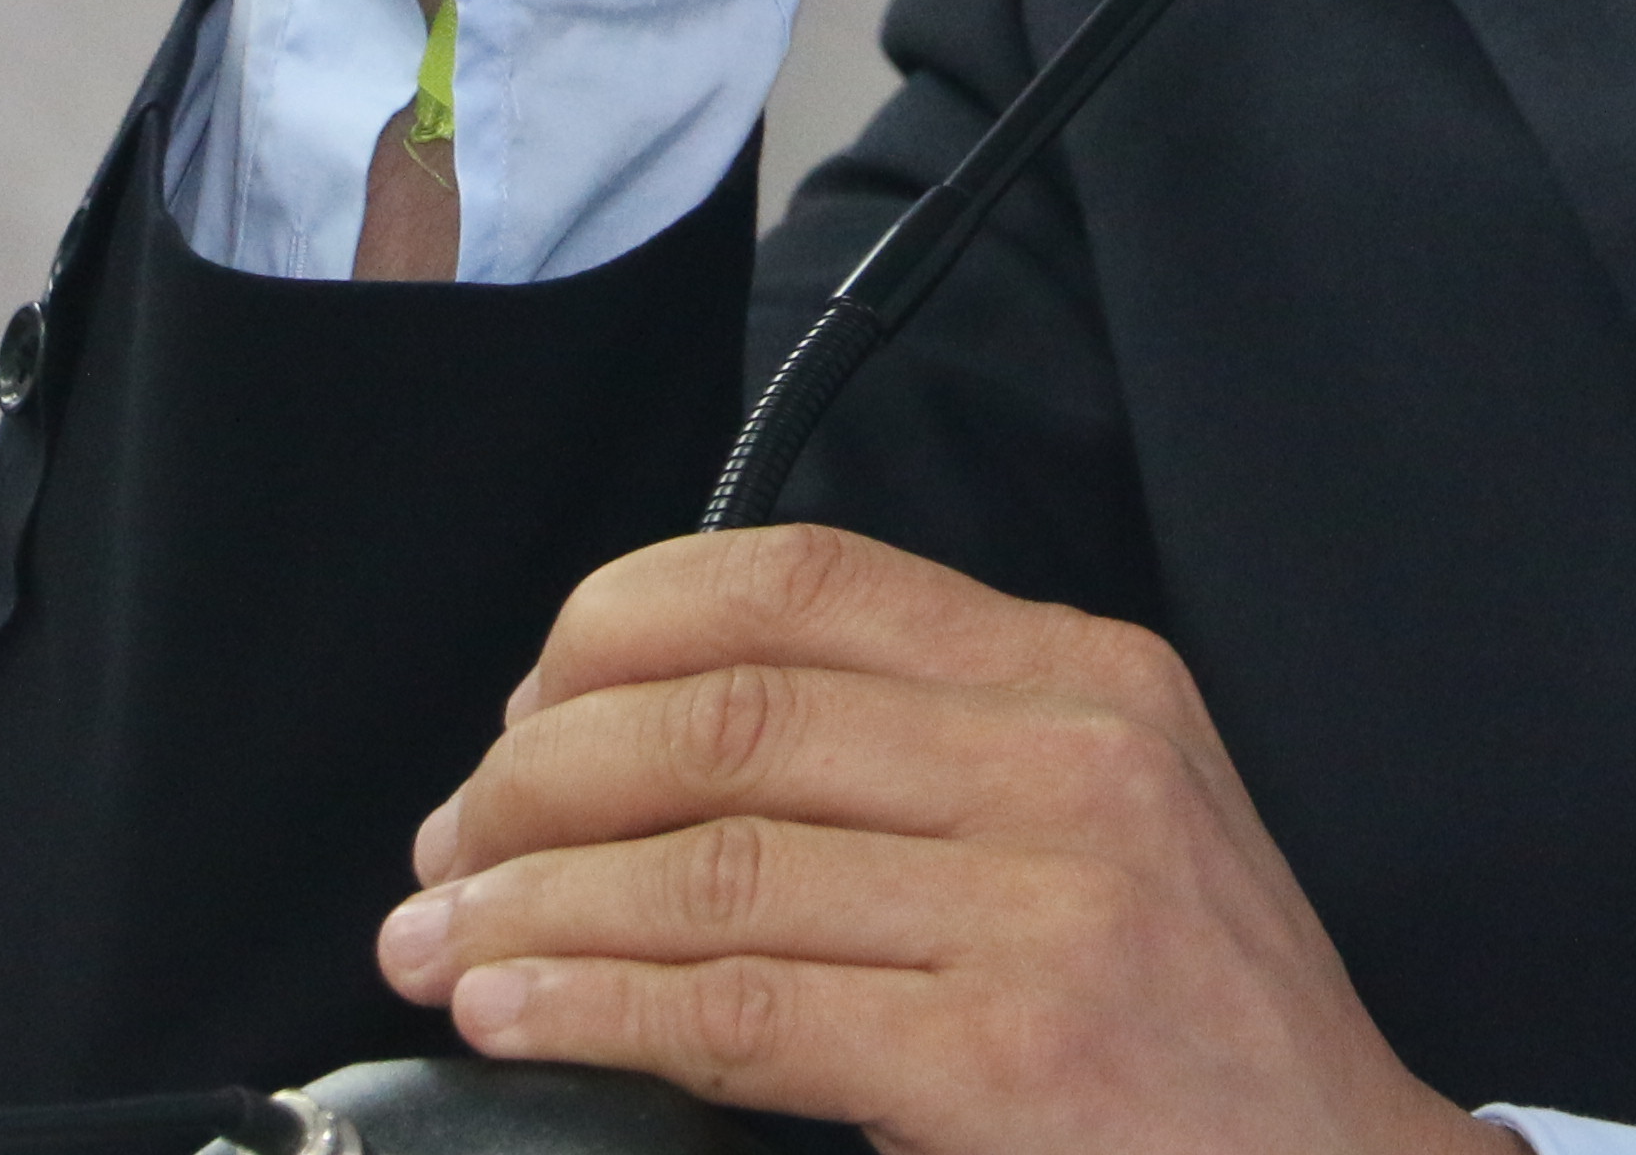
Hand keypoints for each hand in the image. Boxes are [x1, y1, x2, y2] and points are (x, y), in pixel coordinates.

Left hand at [376, 525, 1497, 1154]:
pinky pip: (737, 1011)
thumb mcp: (1109, 820)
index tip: (524, 712)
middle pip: (728, 714)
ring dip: (528, 906)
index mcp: (1087, 676)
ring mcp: (1048, 909)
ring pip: (711, 862)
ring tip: (441, 945)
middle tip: (453, 853)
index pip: (803, 580)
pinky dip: (589, 1007)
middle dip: (538, 778)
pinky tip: (514, 1013)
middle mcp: (1074, 762)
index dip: (617, 630)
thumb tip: (656, 743)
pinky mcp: (1008, 1054)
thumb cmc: (1194, 1025)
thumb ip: (933, 754)